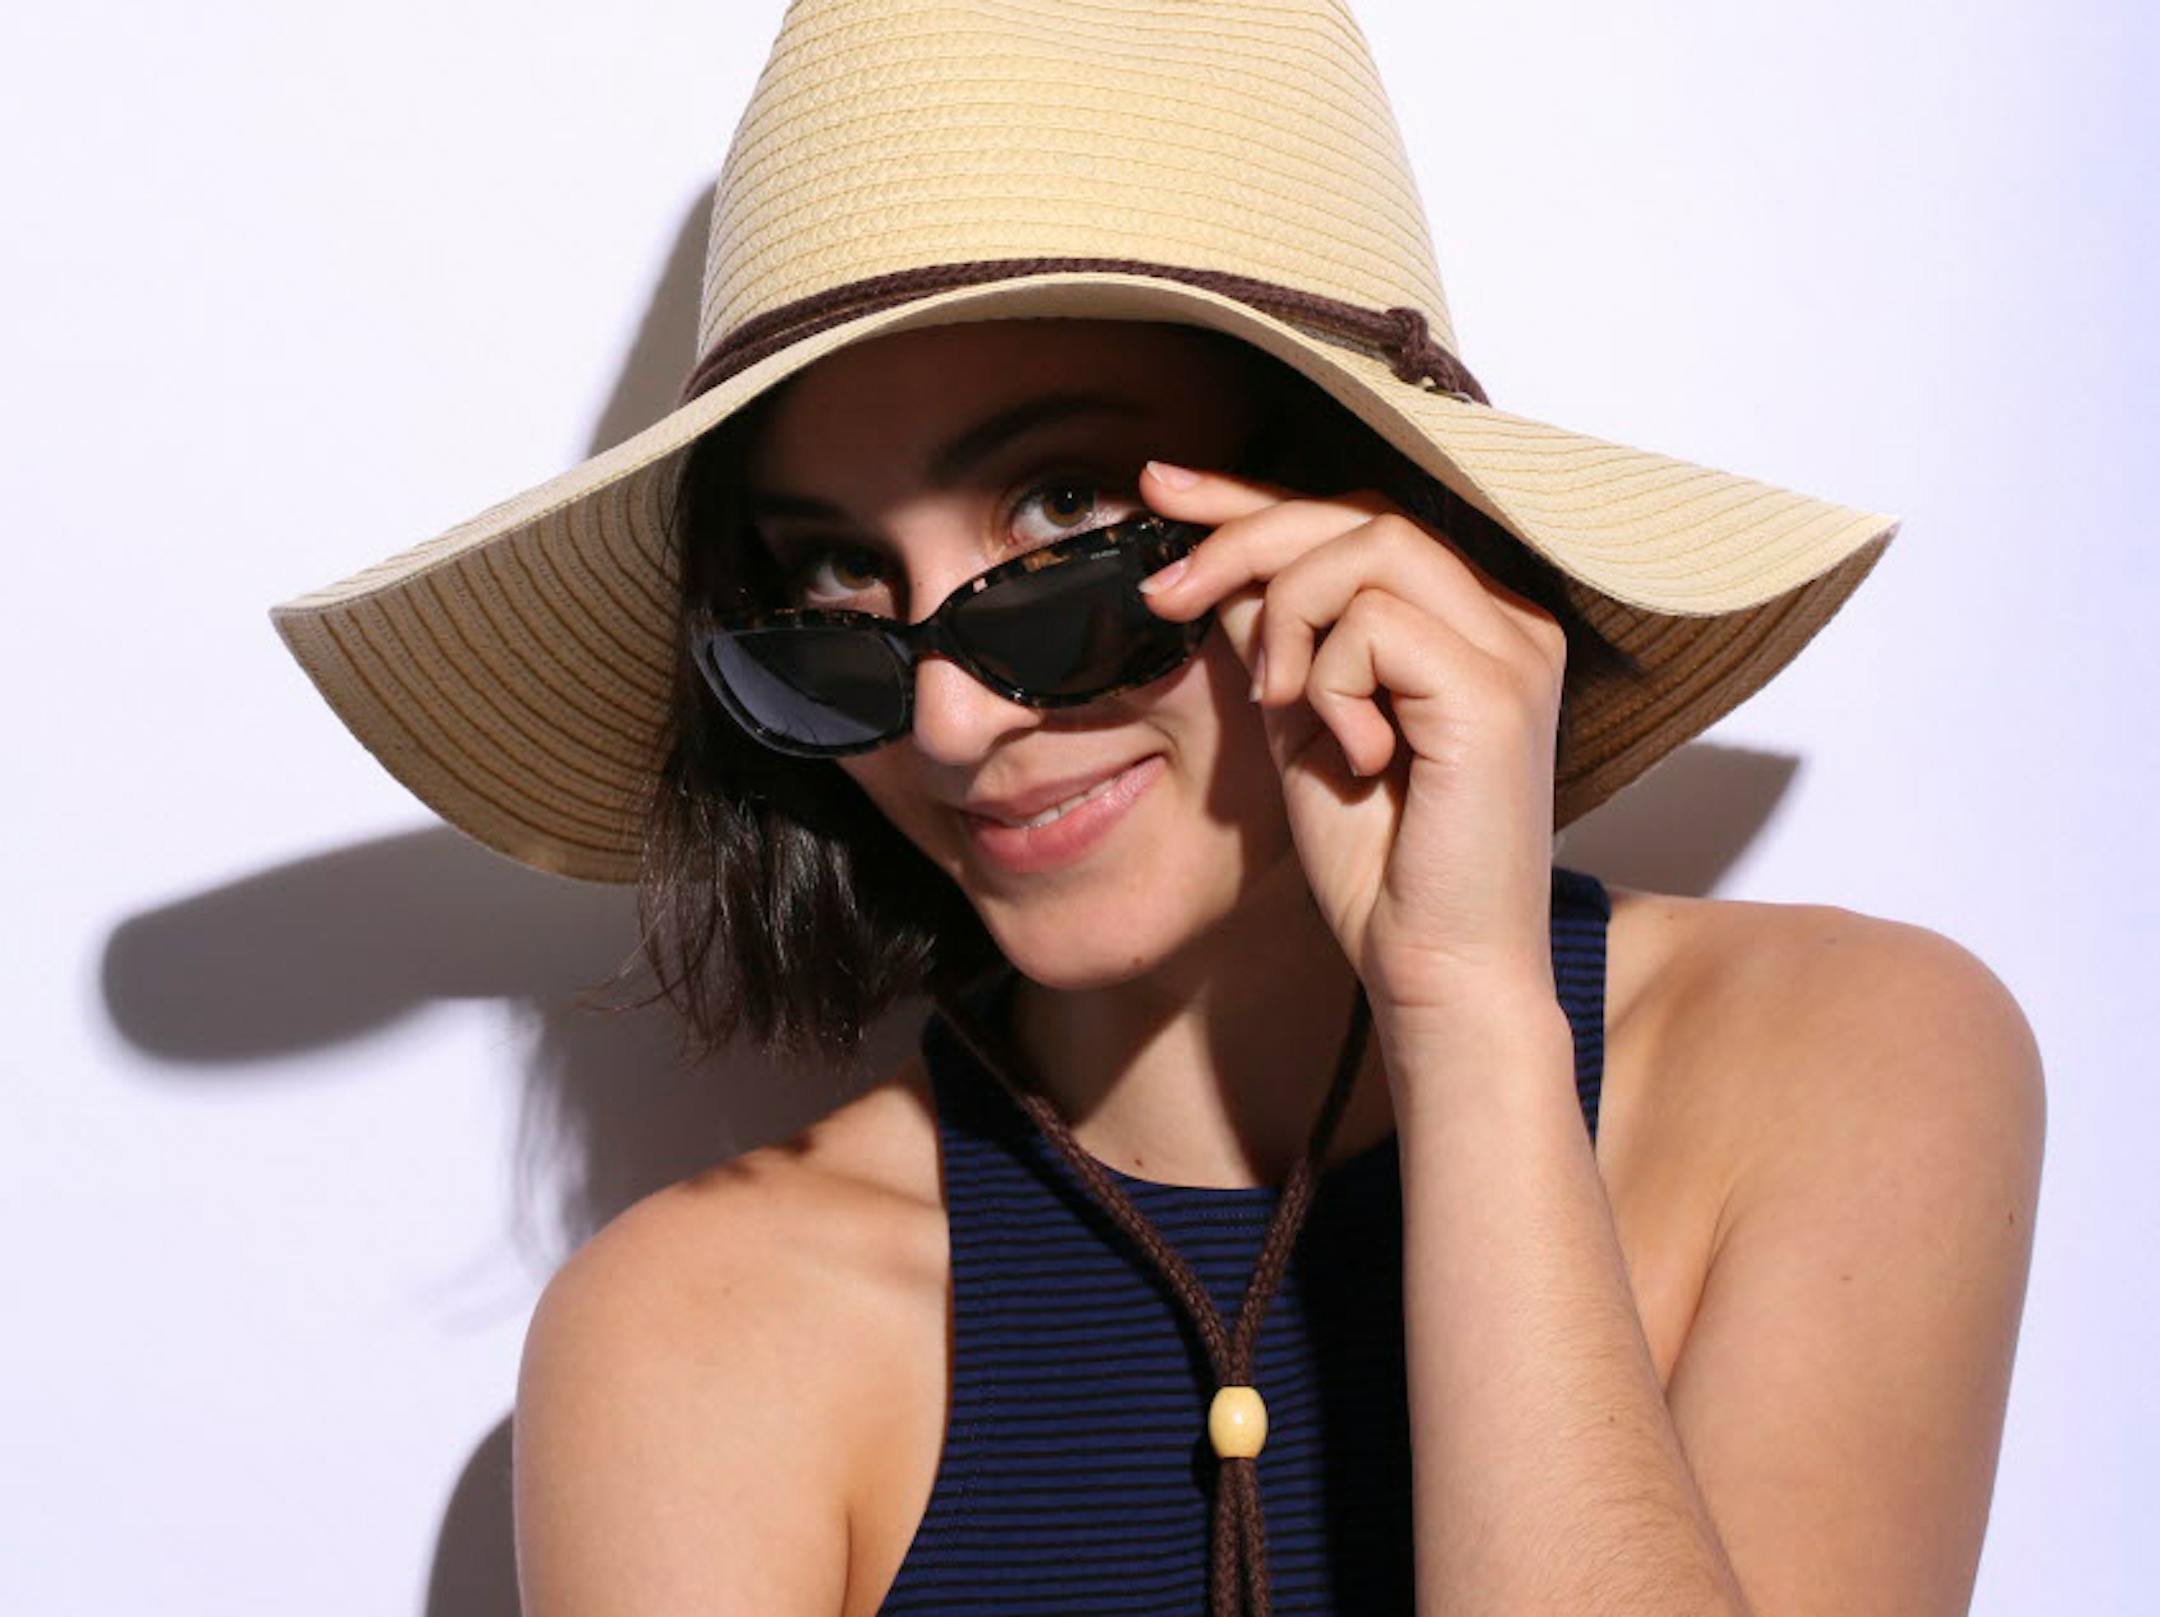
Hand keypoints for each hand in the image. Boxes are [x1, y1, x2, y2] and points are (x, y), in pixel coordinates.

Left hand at [1135, 459, 1567, 1025]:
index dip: (1254, 498)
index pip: (1358, 520)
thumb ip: (1281, 640)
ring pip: (1368, 546)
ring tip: (1280, 701)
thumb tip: (1222, 565)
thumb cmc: (1379, 866)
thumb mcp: (1305, 725)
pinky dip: (1331, 679)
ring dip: (1288, 615)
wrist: (1434, 971)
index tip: (1163, 487)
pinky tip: (1352, 751)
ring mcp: (1513, 650)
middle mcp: (1508, 622)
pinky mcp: (1497, 690)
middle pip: (1361, 512)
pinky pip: (1376, 623)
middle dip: (1243, 538)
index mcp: (1470, 624)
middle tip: (1166, 591)